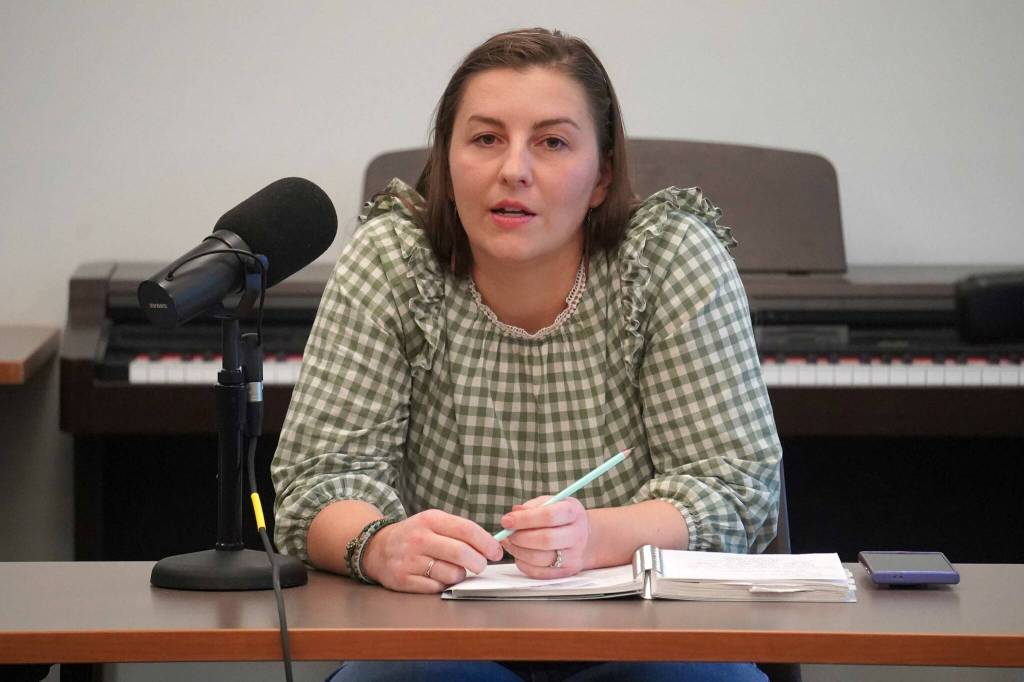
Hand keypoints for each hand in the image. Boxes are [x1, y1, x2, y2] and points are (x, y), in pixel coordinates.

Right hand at [361, 509, 503, 592]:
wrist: (378, 548)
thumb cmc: (415, 535)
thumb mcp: (434, 522)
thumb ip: (460, 531)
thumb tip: (490, 546)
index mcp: (431, 520)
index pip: (466, 530)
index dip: (486, 543)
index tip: (496, 552)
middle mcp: (419, 538)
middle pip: (461, 553)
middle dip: (478, 563)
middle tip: (480, 566)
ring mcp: (410, 560)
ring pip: (451, 574)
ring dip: (459, 575)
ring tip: (453, 570)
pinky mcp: (403, 580)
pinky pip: (436, 588)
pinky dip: (442, 584)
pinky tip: (437, 576)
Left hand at [499, 495, 589, 577]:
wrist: (583, 536)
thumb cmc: (562, 517)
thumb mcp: (551, 503)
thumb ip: (533, 506)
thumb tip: (514, 513)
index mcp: (573, 512)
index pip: (548, 516)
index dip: (524, 519)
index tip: (506, 520)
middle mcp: (577, 535)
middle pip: (546, 539)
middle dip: (520, 537)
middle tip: (507, 533)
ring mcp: (573, 556)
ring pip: (540, 558)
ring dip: (518, 551)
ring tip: (510, 543)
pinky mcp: (566, 571)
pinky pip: (539, 572)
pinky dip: (523, 564)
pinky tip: (519, 554)